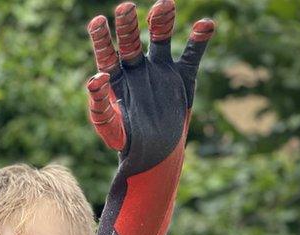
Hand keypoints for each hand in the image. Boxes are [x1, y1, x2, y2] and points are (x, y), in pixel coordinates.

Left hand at [85, 0, 213, 166]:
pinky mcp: (182, 77)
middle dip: (128, 25)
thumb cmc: (128, 142)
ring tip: (164, 4)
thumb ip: (99, 105)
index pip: (105, 53)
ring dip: (161, 22)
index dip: (101, 38)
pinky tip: (205, 24)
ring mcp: (160, 70)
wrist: (157, 154)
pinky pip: (191, 54)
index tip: (97, 21)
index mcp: (116, 78)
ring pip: (159, 39)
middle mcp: (136, 69)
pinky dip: (199, 40)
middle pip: (130, 41)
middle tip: (125, 7)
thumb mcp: (110, 128)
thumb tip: (94, 78)